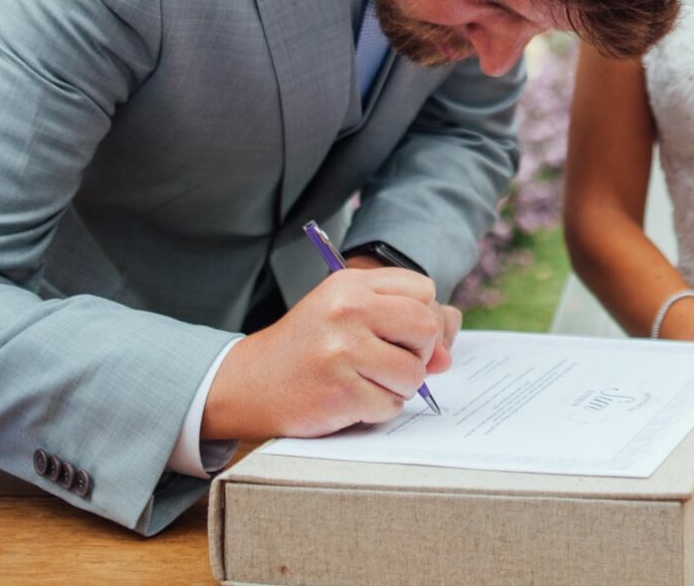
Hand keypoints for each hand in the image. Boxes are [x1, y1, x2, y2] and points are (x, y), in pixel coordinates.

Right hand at [201, 267, 452, 441]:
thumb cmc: (308, 347)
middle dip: (417, 353)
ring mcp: (344, 350)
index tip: (399, 333)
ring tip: (364, 381)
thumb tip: (445, 354)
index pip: (424, 290)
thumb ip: (402, 322)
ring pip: (414, 373)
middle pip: (426, 327)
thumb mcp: (348, 315)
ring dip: (397, 387)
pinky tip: (350, 399)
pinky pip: (391, 405)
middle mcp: (348, 310)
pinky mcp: (341, 390)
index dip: (421, 317)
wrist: (248, 383)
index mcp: (351, 283)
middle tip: (386, 361)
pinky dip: (378, 409)